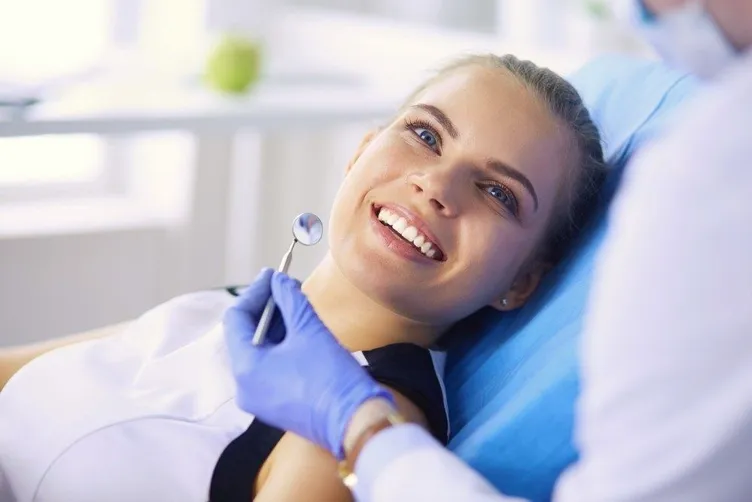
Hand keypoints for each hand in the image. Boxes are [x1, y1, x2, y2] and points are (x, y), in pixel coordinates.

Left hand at [223, 269, 394, 457]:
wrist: (354, 421)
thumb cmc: (331, 377)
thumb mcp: (309, 329)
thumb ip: (290, 299)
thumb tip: (279, 280)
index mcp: (245, 368)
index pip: (236, 318)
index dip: (255, 292)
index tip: (273, 274)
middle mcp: (244, 386)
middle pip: (245, 335)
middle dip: (266, 308)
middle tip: (286, 285)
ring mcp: (258, 398)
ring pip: (258, 351)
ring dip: (274, 326)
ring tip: (296, 304)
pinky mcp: (274, 405)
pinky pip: (268, 368)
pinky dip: (280, 346)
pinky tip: (298, 330)